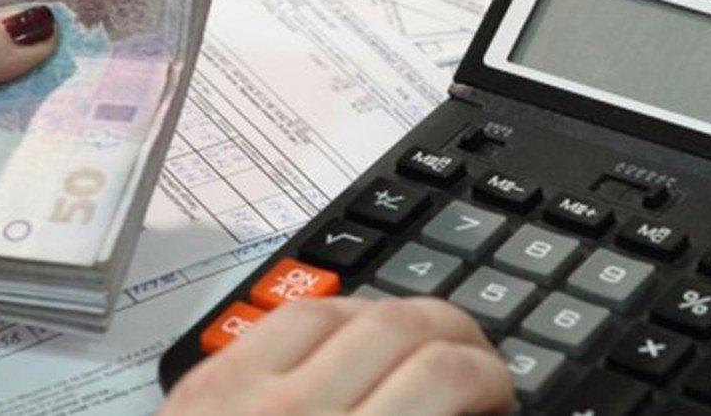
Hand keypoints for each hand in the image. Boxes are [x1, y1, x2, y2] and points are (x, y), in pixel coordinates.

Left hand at [161, 297, 514, 415]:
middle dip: (462, 340)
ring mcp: (244, 392)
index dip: (491, 382)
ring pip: (352, 309)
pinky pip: (290, 316)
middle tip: (479, 367)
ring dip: (405, 319)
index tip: (500, 400)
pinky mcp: (209, 380)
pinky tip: (359, 331)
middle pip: (406, 330)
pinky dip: (340, 315)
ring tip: (427, 343)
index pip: (444, 382)